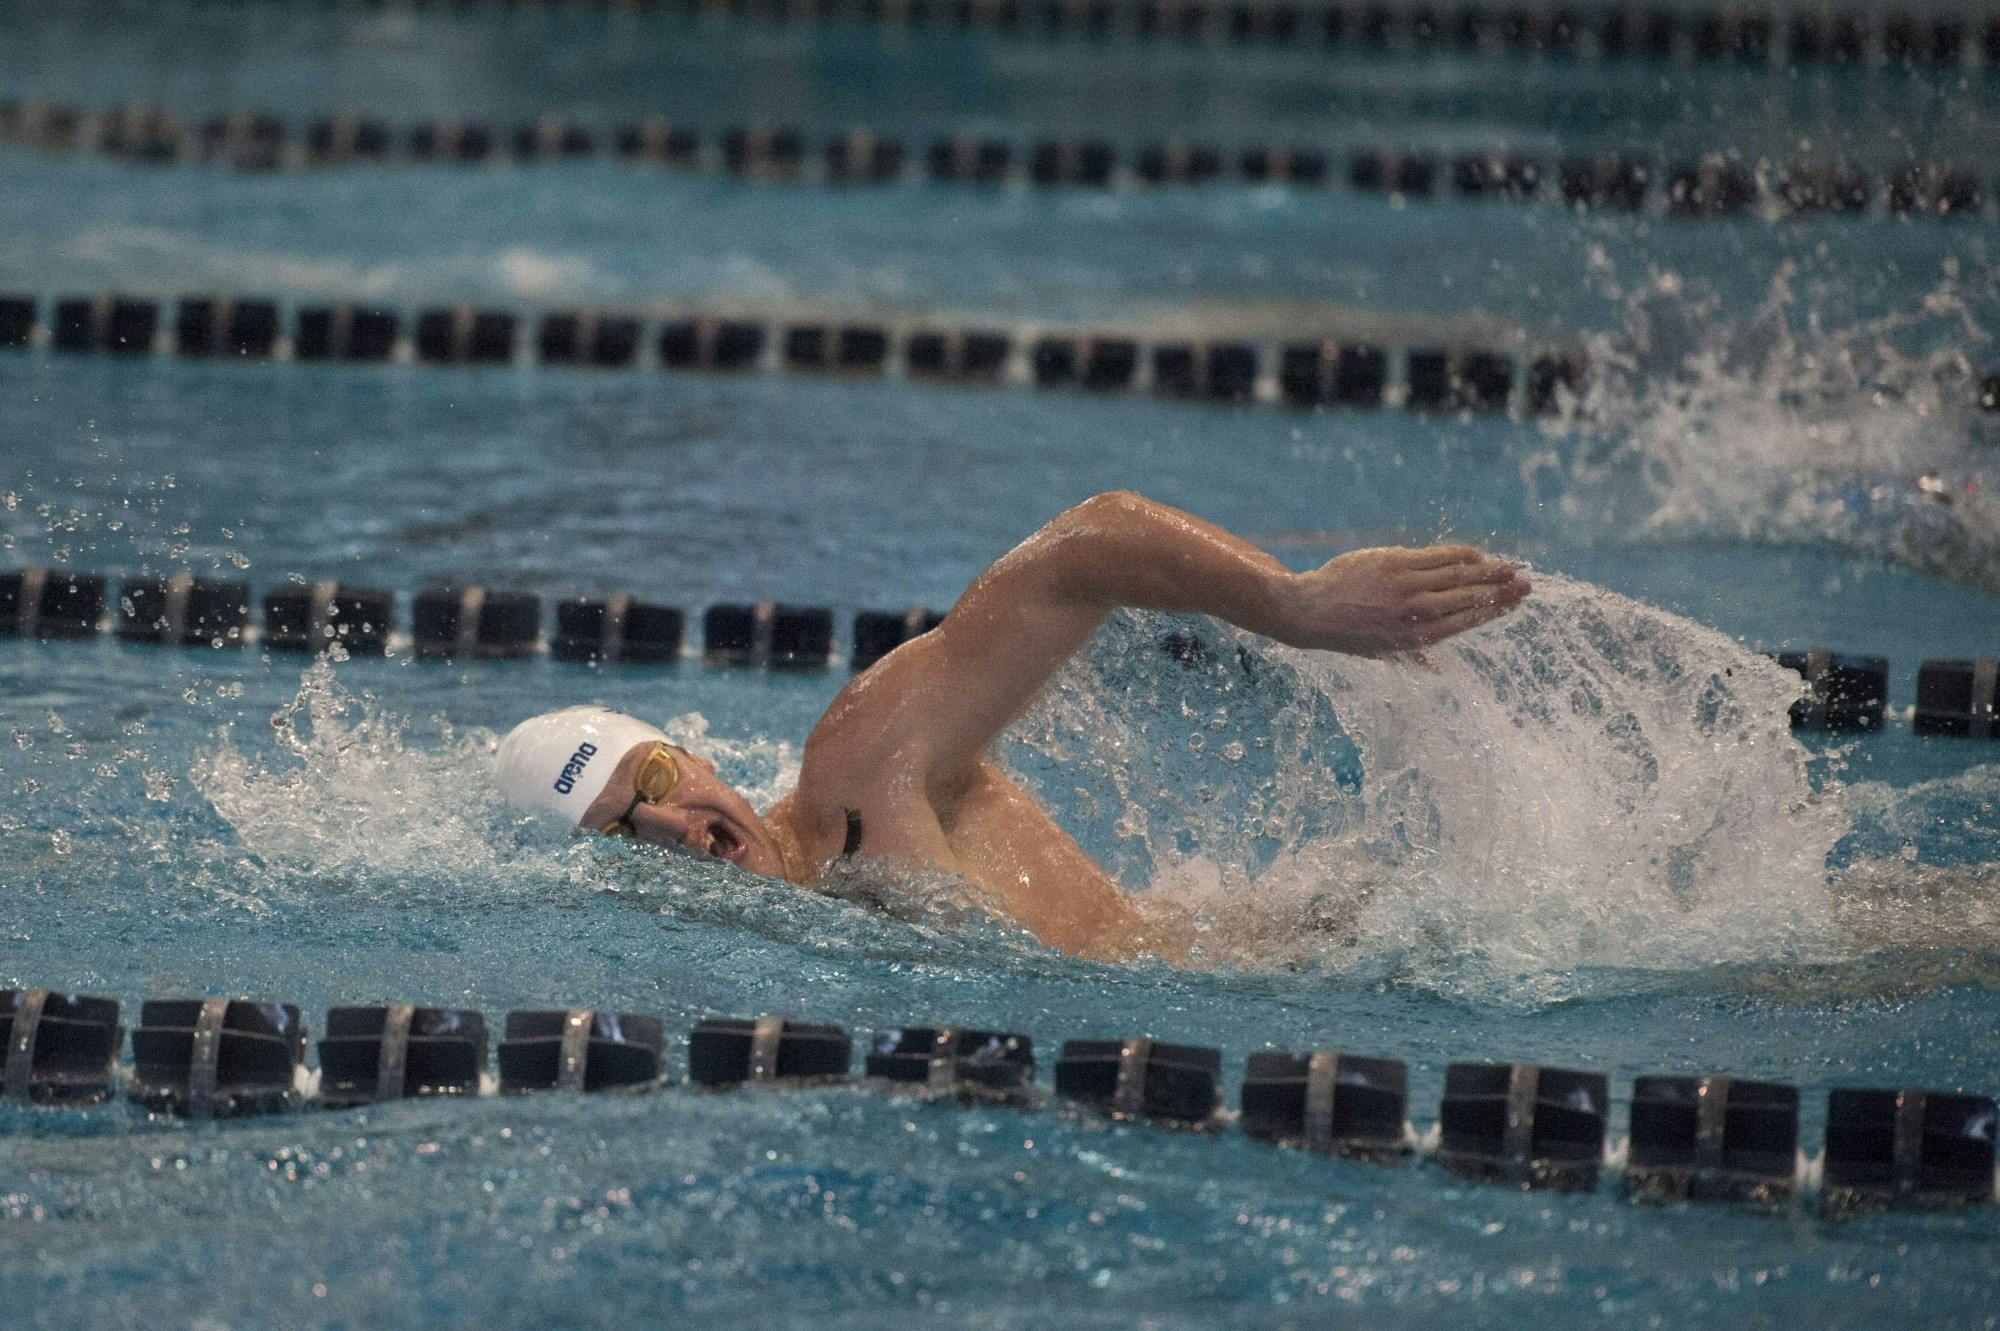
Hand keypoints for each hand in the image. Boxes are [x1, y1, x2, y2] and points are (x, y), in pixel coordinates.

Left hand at [1270, 545, 1530, 656]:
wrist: (1309, 611)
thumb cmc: (1347, 633)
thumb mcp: (1381, 653)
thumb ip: (1413, 657)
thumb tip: (1437, 671)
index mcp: (1415, 639)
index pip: (1466, 621)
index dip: (1494, 610)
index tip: (1516, 603)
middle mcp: (1414, 612)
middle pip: (1468, 597)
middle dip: (1500, 591)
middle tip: (1527, 584)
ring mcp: (1405, 585)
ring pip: (1457, 575)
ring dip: (1488, 571)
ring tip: (1511, 569)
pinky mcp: (1394, 562)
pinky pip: (1435, 556)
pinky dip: (1459, 555)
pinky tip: (1476, 555)